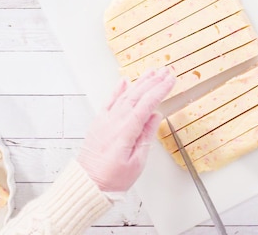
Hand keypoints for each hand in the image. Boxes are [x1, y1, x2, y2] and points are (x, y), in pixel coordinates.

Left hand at [77, 67, 175, 191]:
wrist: (86, 185)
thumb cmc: (112, 179)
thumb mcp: (137, 162)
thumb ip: (146, 136)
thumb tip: (155, 117)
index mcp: (125, 131)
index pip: (147, 104)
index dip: (160, 90)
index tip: (171, 80)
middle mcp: (114, 122)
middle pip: (137, 95)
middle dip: (153, 81)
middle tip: (166, 72)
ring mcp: (105, 121)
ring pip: (125, 95)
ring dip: (139, 82)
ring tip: (152, 72)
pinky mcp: (98, 123)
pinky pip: (109, 101)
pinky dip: (118, 90)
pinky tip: (125, 82)